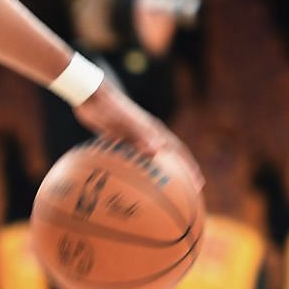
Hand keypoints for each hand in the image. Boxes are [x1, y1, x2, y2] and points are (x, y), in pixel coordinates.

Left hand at [73, 81, 204, 190]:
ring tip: (160, 192)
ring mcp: (133, 137)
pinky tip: (128, 185)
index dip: (189, 167)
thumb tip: (157, 151)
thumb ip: (140, 134)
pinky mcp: (119, 139)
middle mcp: (147, 134)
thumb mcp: (124, 120)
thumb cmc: (109, 106)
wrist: (90, 95)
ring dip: (158, 174)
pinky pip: (131, 159)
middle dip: (179, 175)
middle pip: (169, 157)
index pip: (178, 151)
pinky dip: (135, 171)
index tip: (198, 184)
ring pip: (151, 160)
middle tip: (186, 193)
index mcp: (154, 130)